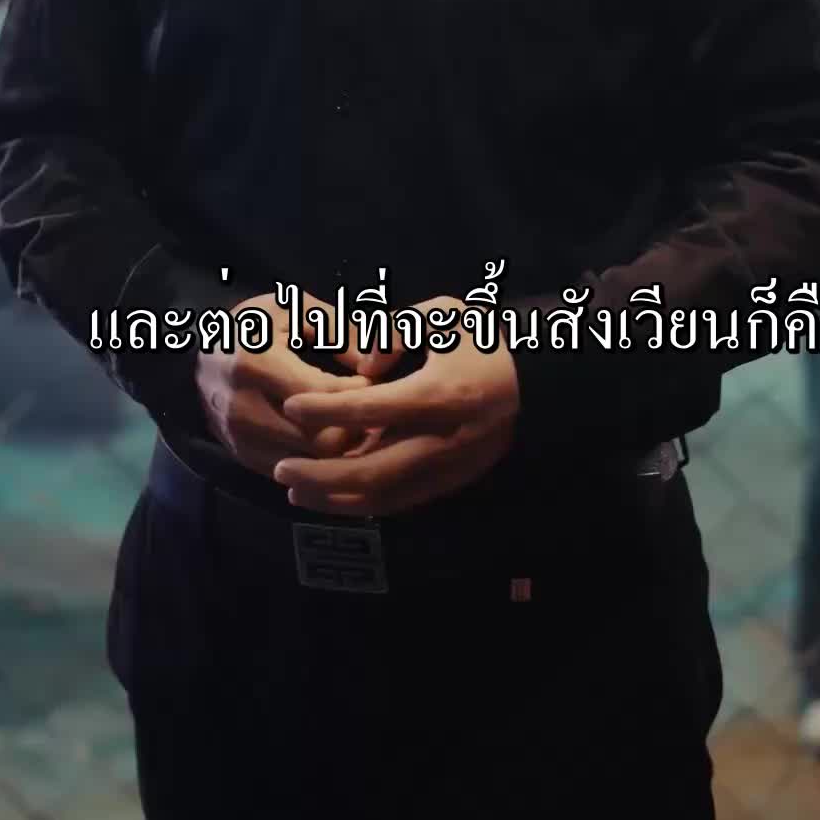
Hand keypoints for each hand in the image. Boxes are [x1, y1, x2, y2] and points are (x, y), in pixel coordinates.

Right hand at [194, 290, 372, 480]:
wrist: (197, 352)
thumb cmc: (252, 324)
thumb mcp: (294, 308)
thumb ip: (338, 329)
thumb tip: (376, 362)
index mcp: (255, 365)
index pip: (322, 395)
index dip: (358, 393)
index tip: (374, 382)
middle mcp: (244, 409)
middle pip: (319, 440)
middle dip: (354, 428)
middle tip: (372, 412)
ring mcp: (240, 439)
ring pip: (309, 464)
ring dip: (338, 451)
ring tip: (355, 427)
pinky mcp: (242, 457)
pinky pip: (291, 473)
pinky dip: (316, 463)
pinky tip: (330, 441)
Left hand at [274, 299, 519, 515]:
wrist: (537, 386)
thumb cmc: (485, 343)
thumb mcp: (446, 317)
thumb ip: (398, 330)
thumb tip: (364, 363)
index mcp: (442, 395)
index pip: (373, 407)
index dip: (328, 408)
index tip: (292, 405)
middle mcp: (445, 441)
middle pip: (372, 470)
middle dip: (321, 475)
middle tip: (282, 470)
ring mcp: (450, 469)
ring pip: (383, 497)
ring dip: (334, 498)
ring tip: (295, 489)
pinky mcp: (451, 484)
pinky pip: (400, 503)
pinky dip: (361, 503)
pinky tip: (331, 495)